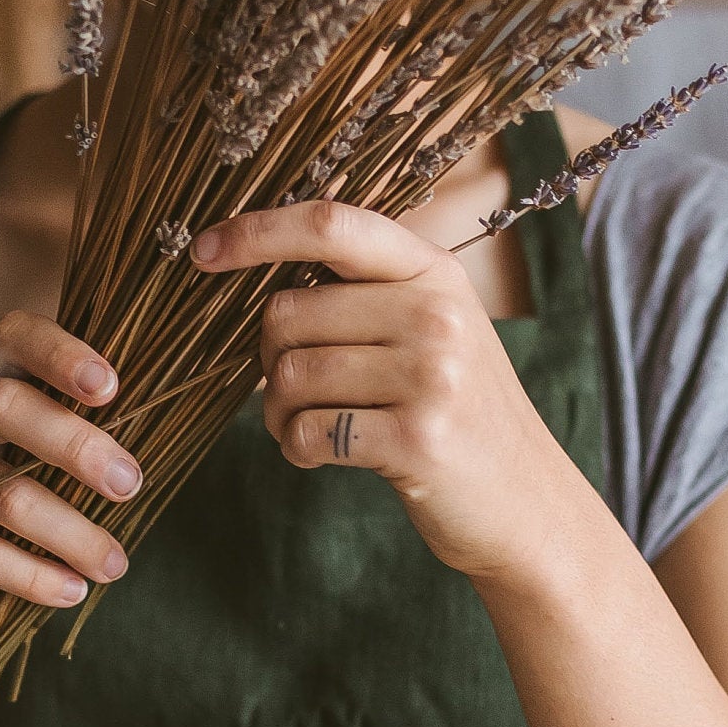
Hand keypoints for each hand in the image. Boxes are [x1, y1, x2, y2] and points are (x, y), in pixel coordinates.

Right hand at [0, 309, 142, 608]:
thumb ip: (78, 428)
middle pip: (4, 407)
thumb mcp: (38, 451)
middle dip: (76, 446)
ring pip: (1, 494)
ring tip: (113, 565)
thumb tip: (159, 428)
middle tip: (130, 485)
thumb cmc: (6, 490)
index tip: (111, 388)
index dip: (60, 354)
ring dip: (70, 533)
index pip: (14, 337)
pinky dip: (32, 576)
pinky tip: (71, 590)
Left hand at [192, 201, 577, 581]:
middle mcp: (437, 314)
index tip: (203, 250)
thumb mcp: (434, 329)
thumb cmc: (458, 412)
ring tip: (312, 428)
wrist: (524, 501)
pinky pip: (308, 433)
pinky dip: (297, 450)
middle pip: (287, 313)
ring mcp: (432, 377)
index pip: (331, 225)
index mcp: (434, 272)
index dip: (257, 232)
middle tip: (296, 391)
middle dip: (268, 359)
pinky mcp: (417, 441)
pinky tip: (322, 455)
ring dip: (278, 414)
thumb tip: (258, 268)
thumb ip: (367, 291)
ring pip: (289, 377)